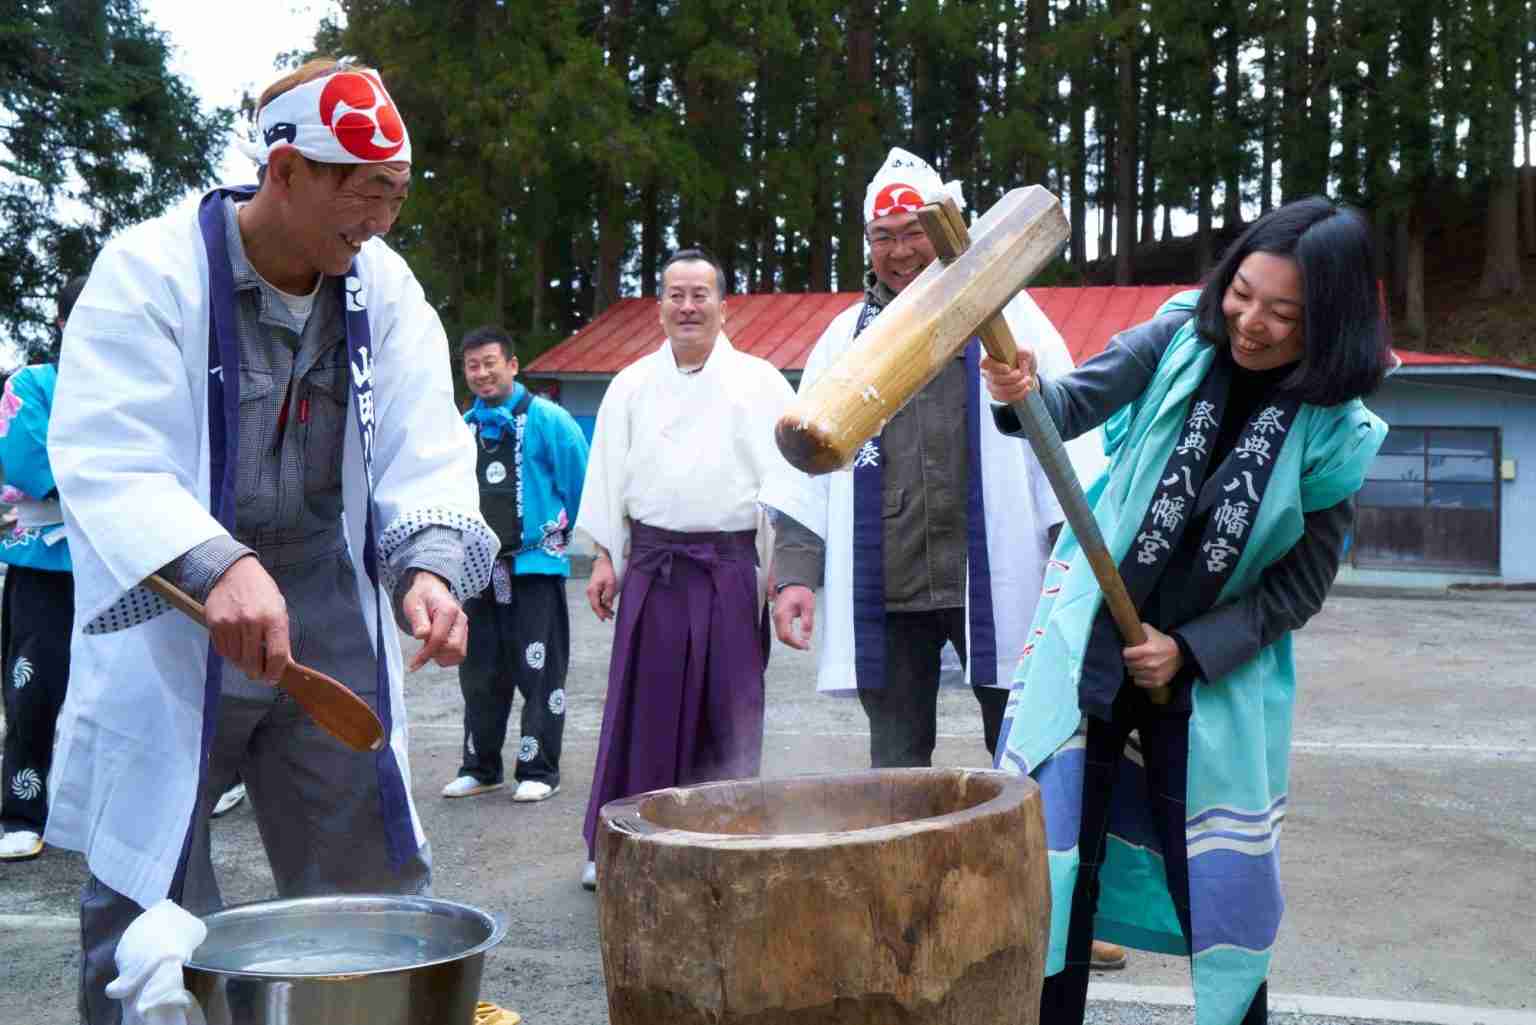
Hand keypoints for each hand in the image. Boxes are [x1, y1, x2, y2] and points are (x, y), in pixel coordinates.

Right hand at [205, 555, 289, 682]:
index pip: (277, 655)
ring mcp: (230, 623)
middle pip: (253, 663)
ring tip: (247, 656)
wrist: (234, 571)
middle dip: (257, 674)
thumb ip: (281, 637)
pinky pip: (223, 651)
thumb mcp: (279, 609)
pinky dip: (230, 655)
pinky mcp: (214, 624)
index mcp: (274, 618)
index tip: (273, 678)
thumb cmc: (262, 592)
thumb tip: (284, 664)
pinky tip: (236, 646)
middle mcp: (252, 621)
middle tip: (259, 674)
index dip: (275, 673)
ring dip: (242, 664)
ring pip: (236, 660)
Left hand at [401, 571, 467, 669]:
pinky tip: (436, 651)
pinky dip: (447, 658)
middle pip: (454, 648)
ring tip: (429, 649)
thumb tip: (422, 635)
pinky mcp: (463, 635)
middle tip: (422, 649)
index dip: (426, 653)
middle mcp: (460, 619)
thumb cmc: (422, 596)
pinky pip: (460, 654)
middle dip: (436, 653)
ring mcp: (463, 627)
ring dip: (442, 657)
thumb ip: (418, 619)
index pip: (440, 638)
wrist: (431, 590)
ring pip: (459, 654)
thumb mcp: (413, 604)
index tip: (414, 662)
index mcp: (449, 610)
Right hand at [587, 552, 617, 621]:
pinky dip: (602, 604)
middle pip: (595, 606)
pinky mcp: (594, 591)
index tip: (605, 618)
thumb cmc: (606, 571)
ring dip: (603, 609)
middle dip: (602, 613)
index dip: (600, 613)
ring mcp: (591, 592)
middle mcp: (590, 592)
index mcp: (592, 591)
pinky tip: (608, 607)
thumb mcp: (611, 583)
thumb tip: (608, 605)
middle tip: (611, 617)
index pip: (596, 605)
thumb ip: (609, 595)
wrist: (601, 563)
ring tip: (611, 614)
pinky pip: (597, 600)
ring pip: (596, 604)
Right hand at [772, 585, 815, 649]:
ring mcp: (776, 617)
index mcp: (783, 614)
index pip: (786, 635)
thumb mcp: (808, 606)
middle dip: (793, 644)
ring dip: (791, 642)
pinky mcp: (778, 618)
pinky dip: (789, 637)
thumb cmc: (800, 592)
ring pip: (780, 635)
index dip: (796, 643)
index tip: (805, 646)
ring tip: (803, 644)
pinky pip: (781, 631)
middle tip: (805, 647)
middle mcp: (776, 617)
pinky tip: (797, 638)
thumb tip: (806, 636)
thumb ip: (807, 622)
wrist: (793, 583)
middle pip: (782, 637)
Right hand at [979, 351, 1037, 404]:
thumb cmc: (1024, 359)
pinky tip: (1026, 388)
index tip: (1008, 368)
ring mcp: (991, 385)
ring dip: (1018, 386)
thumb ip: (1024, 351)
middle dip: (1013, 378)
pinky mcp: (997, 395)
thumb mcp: (1026, 351)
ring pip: (1001, 390)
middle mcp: (988, 373)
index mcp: (992, 359)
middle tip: (1023, 374)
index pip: (985, 363)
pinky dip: (1019, 394)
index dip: (996, 367)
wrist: (1028, 374)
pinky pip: (1006, 398)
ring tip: (1028, 380)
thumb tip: (1021, 355)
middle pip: (996, 379)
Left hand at [1122, 623, 1181, 690]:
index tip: (1128, 651)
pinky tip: (1142, 672)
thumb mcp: (1152, 632)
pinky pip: (1139, 682)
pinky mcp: (1158, 682)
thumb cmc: (1162, 642)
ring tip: (1137, 665)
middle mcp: (1152, 663)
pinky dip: (1139, 678)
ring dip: (1133, 669)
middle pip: (1129, 664)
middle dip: (1129, 660)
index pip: (1127, 654)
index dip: (1126, 652)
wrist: (1179, 654)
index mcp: (1150, 650)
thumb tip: (1128, 626)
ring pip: (1133, 674)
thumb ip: (1139, 628)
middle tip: (1132, 658)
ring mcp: (1155, 674)